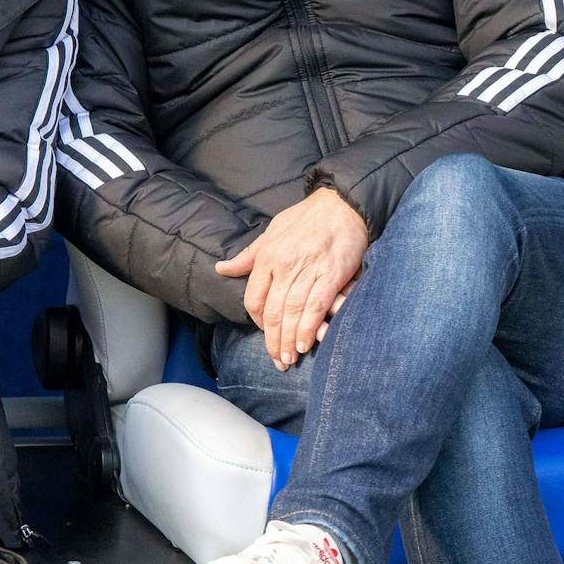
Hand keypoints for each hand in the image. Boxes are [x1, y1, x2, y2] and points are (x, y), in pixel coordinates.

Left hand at [215, 187, 368, 368]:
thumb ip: (249, 256)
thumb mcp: (271, 231)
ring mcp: (309, 270)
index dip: (258, 321)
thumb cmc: (306, 218)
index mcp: (268, 257)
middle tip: (277, 360)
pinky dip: (309, 328)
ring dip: (290, 340)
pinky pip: (316, 306)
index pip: (254, 298)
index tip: (266, 333)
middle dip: (273, 340)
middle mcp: (285, 265)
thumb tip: (222, 269)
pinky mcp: (333, 274)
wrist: (342, 203)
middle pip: (273, 311)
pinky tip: (307, 343)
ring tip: (289, 359)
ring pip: (293, 313)